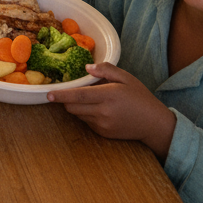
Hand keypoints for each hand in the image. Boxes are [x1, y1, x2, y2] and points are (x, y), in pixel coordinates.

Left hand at [47, 62, 176, 157]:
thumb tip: (87, 68)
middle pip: (73, 107)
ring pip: (79, 115)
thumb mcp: (126, 77)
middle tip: (67, 91)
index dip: (61, 95)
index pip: (78, 95)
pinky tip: (99, 109)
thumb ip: (105, 69)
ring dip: (77, 106)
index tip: (48, 94)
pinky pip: (87, 123)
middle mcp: (103, 112)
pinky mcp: (104, 134)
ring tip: (90, 99)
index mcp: (108, 95)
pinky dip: (87, 115)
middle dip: (66, 100)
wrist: (154, 124)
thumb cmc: (140, 97)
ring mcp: (103, 125)